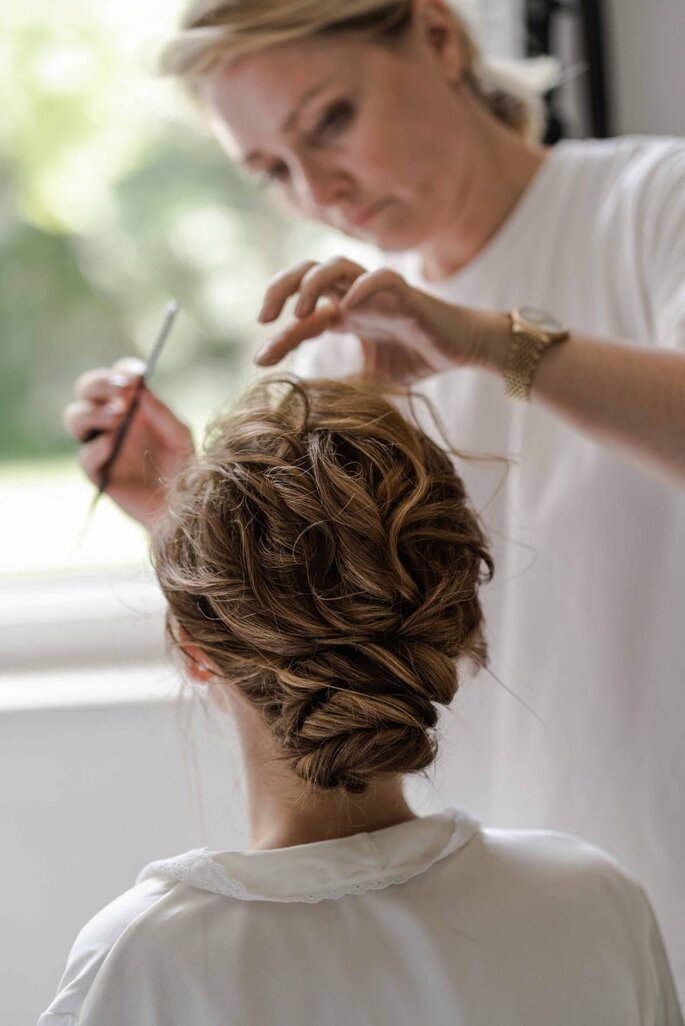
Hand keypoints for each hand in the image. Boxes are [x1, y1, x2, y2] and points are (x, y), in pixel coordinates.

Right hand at [63, 357, 194, 529]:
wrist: (184, 507)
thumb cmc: (185, 468)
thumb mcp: (179, 436)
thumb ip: (160, 412)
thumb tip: (137, 387)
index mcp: (132, 407)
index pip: (117, 378)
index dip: (122, 371)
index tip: (136, 374)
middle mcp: (112, 421)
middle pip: (87, 390)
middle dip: (97, 384)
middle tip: (120, 390)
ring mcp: (102, 446)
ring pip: (75, 417)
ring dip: (91, 412)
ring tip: (116, 417)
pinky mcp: (99, 474)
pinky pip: (85, 458)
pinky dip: (96, 448)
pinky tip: (111, 444)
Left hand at [254, 257, 488, 383]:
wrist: (464, 348)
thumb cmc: (417, 358)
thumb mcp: (370, 379)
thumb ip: (343, 384)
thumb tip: (313, 413)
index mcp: (345, 313)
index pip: (303, 317)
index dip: (279, 336)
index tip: (260, 361)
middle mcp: (357, 297)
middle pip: (309, 272)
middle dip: (281, 287)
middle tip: (264, 318)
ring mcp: (380, 292)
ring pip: (339, 265)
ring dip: (313, 284)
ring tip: (300, 313)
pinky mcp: (408, 295)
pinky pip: (382, 278)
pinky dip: (363, 287)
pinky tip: (346, 307)